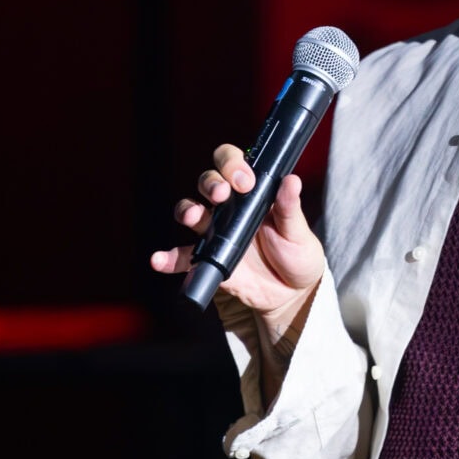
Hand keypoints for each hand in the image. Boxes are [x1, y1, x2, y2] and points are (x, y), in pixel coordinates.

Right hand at [150, 144, 325, 337]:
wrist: (292, 293)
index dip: (233, 165)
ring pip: (191, 211)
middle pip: (208, 182)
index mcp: (252, 193)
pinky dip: (169, 258)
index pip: (233, 165)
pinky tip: (160, 260)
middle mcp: (230, 207)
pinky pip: (183, 256)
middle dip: (210, 183)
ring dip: (187, 210)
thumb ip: (290, 208)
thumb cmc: (298, 254)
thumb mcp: (298, 231)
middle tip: (222, 194)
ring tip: (193, 217)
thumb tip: (292, 181)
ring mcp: (216, 232)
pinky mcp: (208, 259)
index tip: (245, 181)